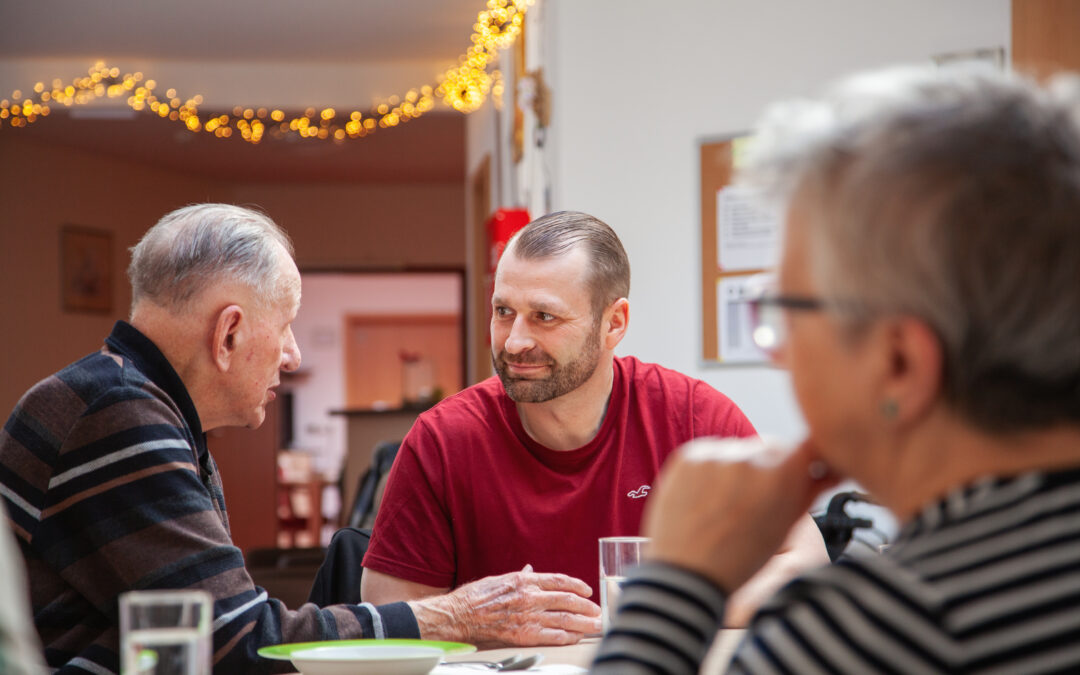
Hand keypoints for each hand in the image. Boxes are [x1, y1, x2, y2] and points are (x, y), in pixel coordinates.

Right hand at [409, 565, 601, 647]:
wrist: (459, 615)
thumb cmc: (476, 597)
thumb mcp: (500, 579)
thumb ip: (520, 577)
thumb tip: (531, 571)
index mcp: (525, 581)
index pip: (559, 580)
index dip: (577, 585)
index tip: (587, 590)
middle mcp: (530, 597)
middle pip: (567, 600)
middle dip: (586, 606)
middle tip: (597, 611)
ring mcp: (528, 617)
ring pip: (564, 619)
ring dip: (583, 623)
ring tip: (595, 626)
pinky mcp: (523, 634)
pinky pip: (552, 636)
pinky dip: (567, 637)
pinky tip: (575, 637)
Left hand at [643, 437, 838, 594]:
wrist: (686, 573)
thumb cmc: (742, 557)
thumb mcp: (785, 526)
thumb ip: (810, 491)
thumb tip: (830, 468)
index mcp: (782, 475)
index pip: (805, 448)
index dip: (800, 463)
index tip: (795, 475)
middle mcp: (750, 459)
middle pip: (769, 447)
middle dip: (768, 467)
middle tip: (754, 499)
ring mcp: (715, 455)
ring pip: (738, 449)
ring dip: (738, 467)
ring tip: (725, 504)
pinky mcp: (688, 456)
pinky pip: (708, 452)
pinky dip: (710, 469)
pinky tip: (705, 499)